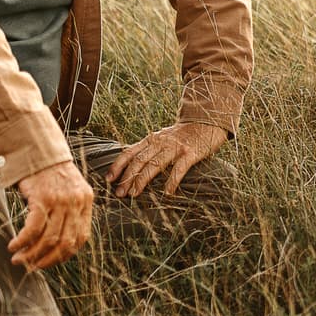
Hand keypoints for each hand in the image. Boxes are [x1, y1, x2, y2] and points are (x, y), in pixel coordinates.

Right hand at [9, 160, 94, 269]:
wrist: (35, 148)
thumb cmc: (47, 172)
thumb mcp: (67, 190)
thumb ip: (67, 212)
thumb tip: (55, 243)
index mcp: (86, 202)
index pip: (81, 238)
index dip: (64, 255)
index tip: (48, 262)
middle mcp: (77, 202)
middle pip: (65, 243)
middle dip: (46, 260)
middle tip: (30, 266)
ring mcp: (61, 200)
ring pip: (49, 239)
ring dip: (31, 254)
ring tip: (18, 259)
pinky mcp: (43, 198)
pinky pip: (33, 229)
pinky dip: (23, 241)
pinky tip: (13, 245)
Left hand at [107, 122, 227, 197]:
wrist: (207, 121)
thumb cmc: (184, 135)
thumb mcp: (163, 138)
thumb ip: (149, 149)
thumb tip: (131, 166)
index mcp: (152, 139)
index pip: (130, 152)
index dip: (118, 166)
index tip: (108, 179)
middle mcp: (161, 142)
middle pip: (139, 161)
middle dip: (127, 178)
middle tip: (119, 194)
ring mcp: (175, 147)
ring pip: (154, 164)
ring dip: (142, 180)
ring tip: (134, 194)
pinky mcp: (190, 153)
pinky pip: (179, 168)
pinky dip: (172, 181)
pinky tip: (167, 193)